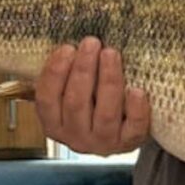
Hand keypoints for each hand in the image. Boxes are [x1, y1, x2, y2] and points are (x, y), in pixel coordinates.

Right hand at [34, 36, 150, 155]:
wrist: (120, 129)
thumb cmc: (92, 101)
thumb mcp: (72, 90)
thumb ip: (66, 73)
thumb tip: (69, 42)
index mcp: (54, 123)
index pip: (47, 99)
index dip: (55, 73)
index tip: (67, 48)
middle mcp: (75, 137)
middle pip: (76, 103)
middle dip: (83, 70)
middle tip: (92, 43)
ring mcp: (103, 142)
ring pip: (105, 114)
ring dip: (108, 81)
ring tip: (111, 54)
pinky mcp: (129, 143)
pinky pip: (134, 128)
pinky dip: (136, 109)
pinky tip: (137, 91)